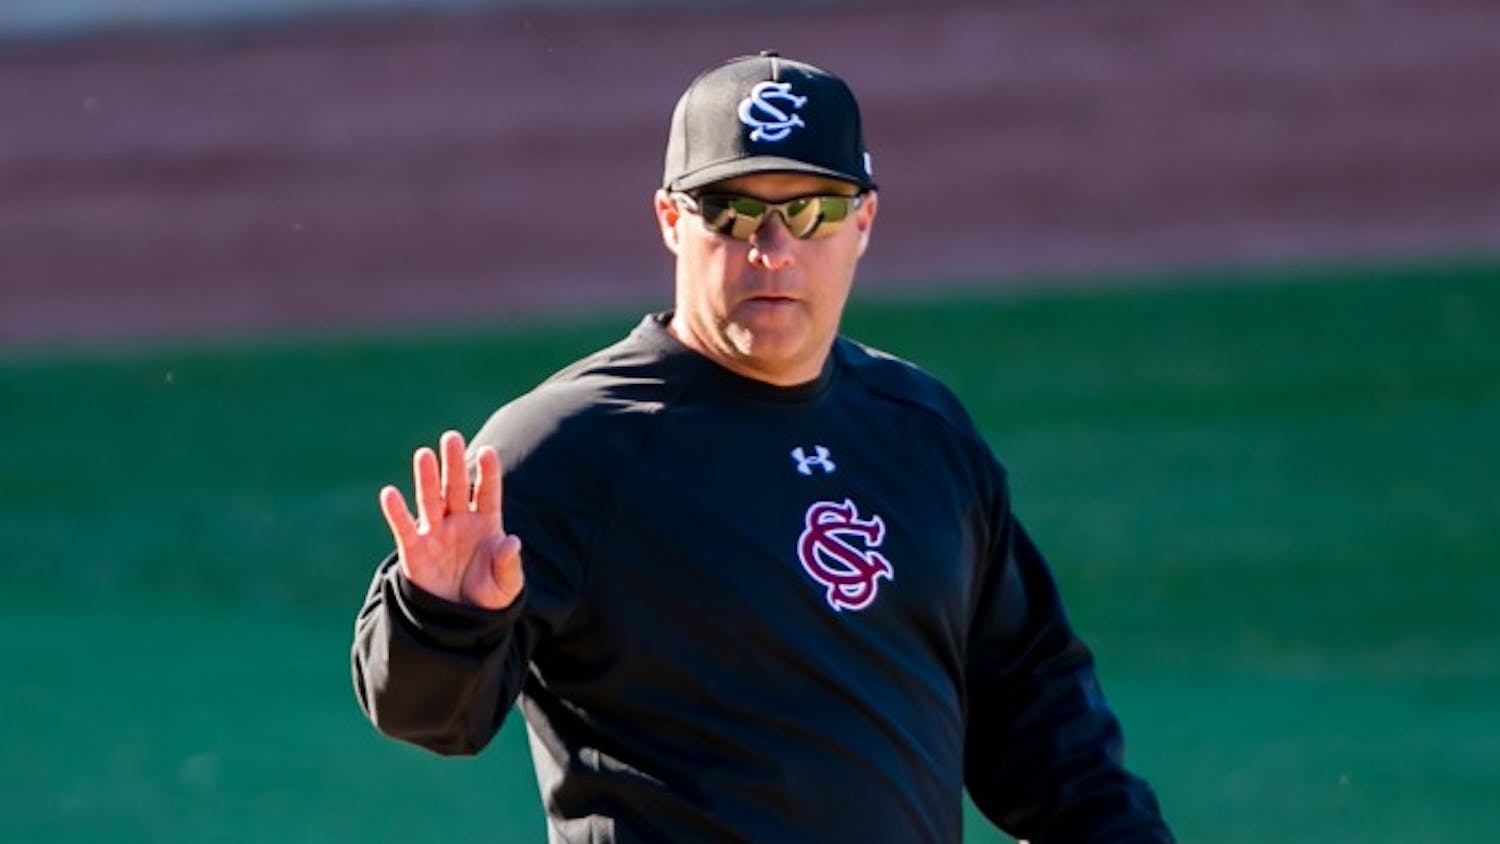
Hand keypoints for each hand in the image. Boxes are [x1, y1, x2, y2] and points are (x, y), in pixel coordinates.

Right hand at [379, 430, 523, 609]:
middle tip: (450, 437)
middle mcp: (460, 522)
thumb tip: (511, 542)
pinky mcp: (414, 551)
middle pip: (457, 487)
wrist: (459, 624)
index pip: (488, 493)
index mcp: (486, 524)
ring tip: (424, 455)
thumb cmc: (487, 599)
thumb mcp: (506, 586)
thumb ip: (509, 564)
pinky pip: (404, 528)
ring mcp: (436, 534)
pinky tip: (390, 493)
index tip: (489, 452)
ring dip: (427, 479)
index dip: (488, 473)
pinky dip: (396, 512)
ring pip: (431, 500)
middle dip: (454, 464)